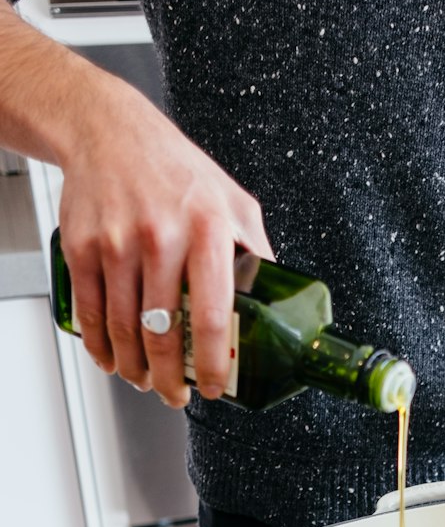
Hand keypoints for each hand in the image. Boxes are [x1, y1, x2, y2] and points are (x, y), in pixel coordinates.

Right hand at [57, 78, 271, 406]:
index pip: (214, 313)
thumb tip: (278, 302)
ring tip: (146, 380)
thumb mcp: (234, 202)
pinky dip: (99, 345)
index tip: (217, 386)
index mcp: (209, 229)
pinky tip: (111, 357)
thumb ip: (256, 251)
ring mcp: (117, 242)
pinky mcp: (82, 245)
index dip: (215, 362)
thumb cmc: (177, 170)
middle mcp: (162, 235)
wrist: (109, 131)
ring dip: (134, 367)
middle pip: (163, 332)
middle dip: (170, 378)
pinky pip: (90, 310)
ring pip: (124, 329)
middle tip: (176, 395)